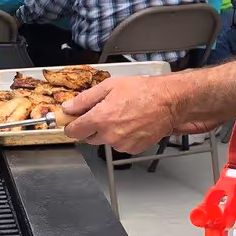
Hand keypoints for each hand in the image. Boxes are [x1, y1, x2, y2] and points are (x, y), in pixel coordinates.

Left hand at [61, 75, 180, 152]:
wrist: (167, 101)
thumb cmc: (142, 91)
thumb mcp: (109, 86)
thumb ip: (84, 99)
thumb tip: (68, 108)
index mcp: (99, 118)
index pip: (73, 131)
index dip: (71, 125)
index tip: (72, 121)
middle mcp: (109, 135)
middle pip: (88, 137)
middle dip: (92, 126)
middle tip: (105, 112)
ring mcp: (121, 144)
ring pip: (105, 141)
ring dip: (108, 132)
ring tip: (123, 116)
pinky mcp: (132, 149)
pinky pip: (120, 144)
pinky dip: (122, 136)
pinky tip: (131, 124)